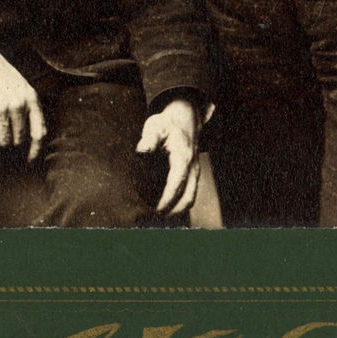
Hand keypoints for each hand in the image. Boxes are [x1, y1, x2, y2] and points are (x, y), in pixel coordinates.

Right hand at [0, 32, 45, 160]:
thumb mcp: (20, 85)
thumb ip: (28, 105)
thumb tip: (33, 136)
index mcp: (31, 97)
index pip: (39, 132)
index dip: (35, 151)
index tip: (30, 162)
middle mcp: (18, 103)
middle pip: (19, 140)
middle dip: (10, 145)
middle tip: (1, 145)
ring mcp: (0, 107)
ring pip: (3, 142)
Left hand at [136, 97, 200, 215]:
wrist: (184, 116)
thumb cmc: (167, 123)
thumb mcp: (156, 126)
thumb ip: (149, 139)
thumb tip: (141, 151)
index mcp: (183, 156)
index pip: (177, 183)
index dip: (168, 199)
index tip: (156, 211)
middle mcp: (193, 166)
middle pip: (188, 196)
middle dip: (173, 211)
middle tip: (154, 221)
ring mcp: (195, 171)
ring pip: (191, 198)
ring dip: (177, 210)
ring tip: (158, 219)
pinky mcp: (193, 174)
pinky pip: (189, 194)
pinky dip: (179, 204)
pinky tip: (165, 209)